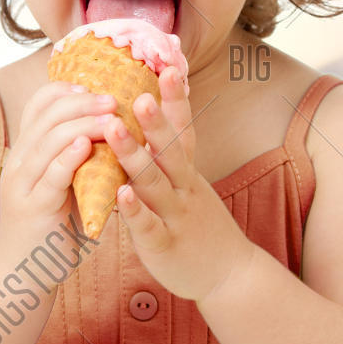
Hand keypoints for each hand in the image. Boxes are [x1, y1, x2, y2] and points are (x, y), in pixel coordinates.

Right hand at [0, 81, 115, 247]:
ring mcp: (23, 183)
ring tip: (111, 116)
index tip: (96, 86)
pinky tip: (86, 146)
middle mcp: (20, 160)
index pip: (39, 105)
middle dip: (83, 102)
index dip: (66, 90)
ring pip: (49, 141)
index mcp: (28, 150)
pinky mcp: (34, 207)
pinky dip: (68, 157)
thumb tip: (122, 130)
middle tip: (115, 97)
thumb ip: (83, 157)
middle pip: (47, 116)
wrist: (24, 271)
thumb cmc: (53, 224)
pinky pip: (50, 175)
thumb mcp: (65, 183)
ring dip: (82, 124)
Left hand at [102, 65, 255, 300]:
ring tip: (113, 129)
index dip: (176, 100)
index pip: (184, 129)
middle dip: (155, 120)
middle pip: (171, 149)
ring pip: (154, 182)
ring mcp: (176, 216)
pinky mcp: (165, 245)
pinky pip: (149, 226)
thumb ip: (170, 158)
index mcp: (188, 173)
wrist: (229, 276)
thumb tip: (149, 121)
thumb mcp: (190, 186)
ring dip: (134, 155)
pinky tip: (119, 195)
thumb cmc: (201, 226)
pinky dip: (135, 210)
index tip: (168, 67)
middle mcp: (185, 188)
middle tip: (137, 92)